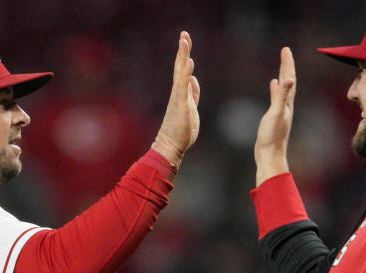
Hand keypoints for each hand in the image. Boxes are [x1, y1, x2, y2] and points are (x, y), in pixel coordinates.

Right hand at [152, 31, 200, 168]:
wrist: (171, 145)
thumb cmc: (181, 130)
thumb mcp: (191, 107)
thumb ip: (192, 93)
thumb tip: (193, 79)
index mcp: (182, 92)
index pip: (184, 70)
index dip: (184, 55)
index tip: (185, 40)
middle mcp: (178, 92)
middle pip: (180, 66)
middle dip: (183, 50)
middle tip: (184, 33)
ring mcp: (178, 97)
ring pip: (180, 72)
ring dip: (182, 56)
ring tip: (184, 41)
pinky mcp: (180, 104)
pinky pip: (183, 86)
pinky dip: (186, 73)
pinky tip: (189, 62)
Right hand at [255, 46, 295, 186]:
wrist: (269, 155)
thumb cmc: (272, 136)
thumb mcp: (276, 113)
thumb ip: (282, 96)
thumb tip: (289, 79)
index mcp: (288, 103)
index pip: (289, 79)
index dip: (287, 64)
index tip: (286, 50)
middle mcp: (287, 105)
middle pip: (288, 81)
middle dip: (286, 66)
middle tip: (285, 51)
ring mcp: (281, 111)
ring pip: (283, 89)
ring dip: (282, 76)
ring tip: (281, 66)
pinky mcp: (274, 117)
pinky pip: (276, 97)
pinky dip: (275, 89)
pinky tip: (273, 85)